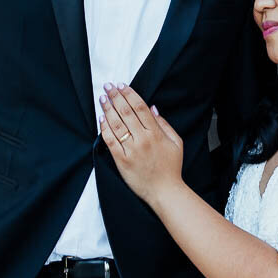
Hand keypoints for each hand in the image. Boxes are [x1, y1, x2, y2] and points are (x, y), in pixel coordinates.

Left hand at [99, 83, 183, 207]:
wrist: (165, 192)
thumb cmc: (171, 168)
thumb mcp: (176, 142)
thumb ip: (164, 124)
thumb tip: (152, 108)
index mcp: (156, 134)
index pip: (140, 107)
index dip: (129, 94)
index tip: (121, 85)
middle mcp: (142, 140)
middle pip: (126, 112)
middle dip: (116, 96)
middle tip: (108, 86)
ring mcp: (131, 150)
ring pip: (116, 124)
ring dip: (108, 109)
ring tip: (103, 98)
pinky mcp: (121, 161)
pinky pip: (110, 141)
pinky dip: (104, 129)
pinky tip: (102, 119)